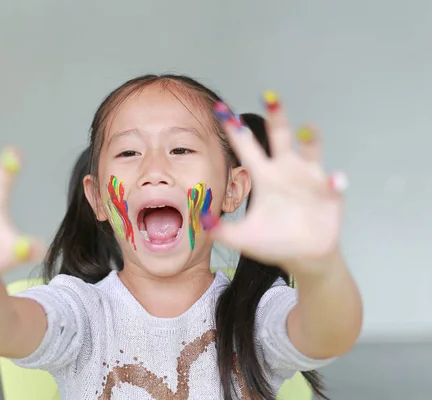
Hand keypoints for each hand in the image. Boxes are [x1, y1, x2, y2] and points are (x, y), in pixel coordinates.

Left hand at [208, 93, 346, 272]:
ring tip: (308, 128)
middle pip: (280, 138)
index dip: (234, 129)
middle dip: (276, 117)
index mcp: (264, 176)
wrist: (303, 257)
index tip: (221, 108)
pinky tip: (335, 181)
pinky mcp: (330, 195)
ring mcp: (310, 180)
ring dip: (311, 141)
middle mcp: (286, 171)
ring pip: (311, 152)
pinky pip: (334, 185)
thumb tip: (200, 223)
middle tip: (269, 97)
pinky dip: (336, 182)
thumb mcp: (243, 237)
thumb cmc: (273, 241)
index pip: (246, 147)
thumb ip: (221, 230)